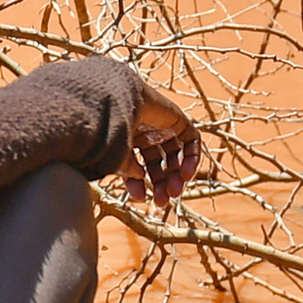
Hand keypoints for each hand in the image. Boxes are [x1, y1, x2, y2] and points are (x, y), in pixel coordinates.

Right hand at [123, 80, 201, 207]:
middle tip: (163, 201)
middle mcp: (145, 132)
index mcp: (126, 139)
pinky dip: (191, 159)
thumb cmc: (110, 127)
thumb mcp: (117, 155)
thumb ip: (128, 170)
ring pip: (175, 155)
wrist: (117, 101)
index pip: (137, 165)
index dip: (138, 183)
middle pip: (159, 163)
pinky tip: (184, 175)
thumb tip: (141, 180)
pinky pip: (191, 141)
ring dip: (176, 176)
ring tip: (174, 191)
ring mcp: (162, 125)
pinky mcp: (178, 119)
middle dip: (161, 183)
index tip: (141, 199)